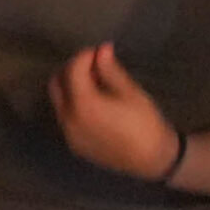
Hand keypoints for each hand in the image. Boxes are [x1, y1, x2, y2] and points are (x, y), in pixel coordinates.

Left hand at [50, 42, 177, 182]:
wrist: (153, 159)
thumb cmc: (145, 124)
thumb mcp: (130, 93)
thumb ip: (110, 70)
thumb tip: (101, 49)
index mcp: (83, 104)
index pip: (73, 70)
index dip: (84, 56)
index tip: (98, 51)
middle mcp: (68, 118)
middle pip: (57, 83)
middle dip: (71, 69)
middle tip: (91, 63)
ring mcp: (68, 133)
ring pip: (57, 101)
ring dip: (69, 86)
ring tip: (92, 81)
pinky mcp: (73, 143)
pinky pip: (64, 117)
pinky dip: (71, 103)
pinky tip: (91, 102)